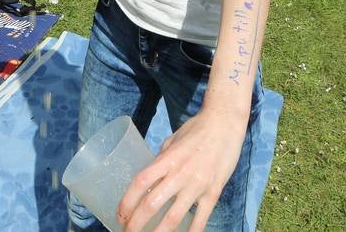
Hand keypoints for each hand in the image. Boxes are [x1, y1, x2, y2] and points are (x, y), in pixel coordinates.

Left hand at [118, 106, 246, 231]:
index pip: (140, 182)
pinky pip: (201, 219)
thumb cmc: (196, 129)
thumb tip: (152, 179)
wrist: (225, 124)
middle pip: (152, 204)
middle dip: (136, 223)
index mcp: (167, 159)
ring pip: (174, 217)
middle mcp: (180, 174)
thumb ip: (162, 160)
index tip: (120, 214)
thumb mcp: (172, 141)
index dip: (127, 202)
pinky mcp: (214, 192)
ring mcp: (197, 185)